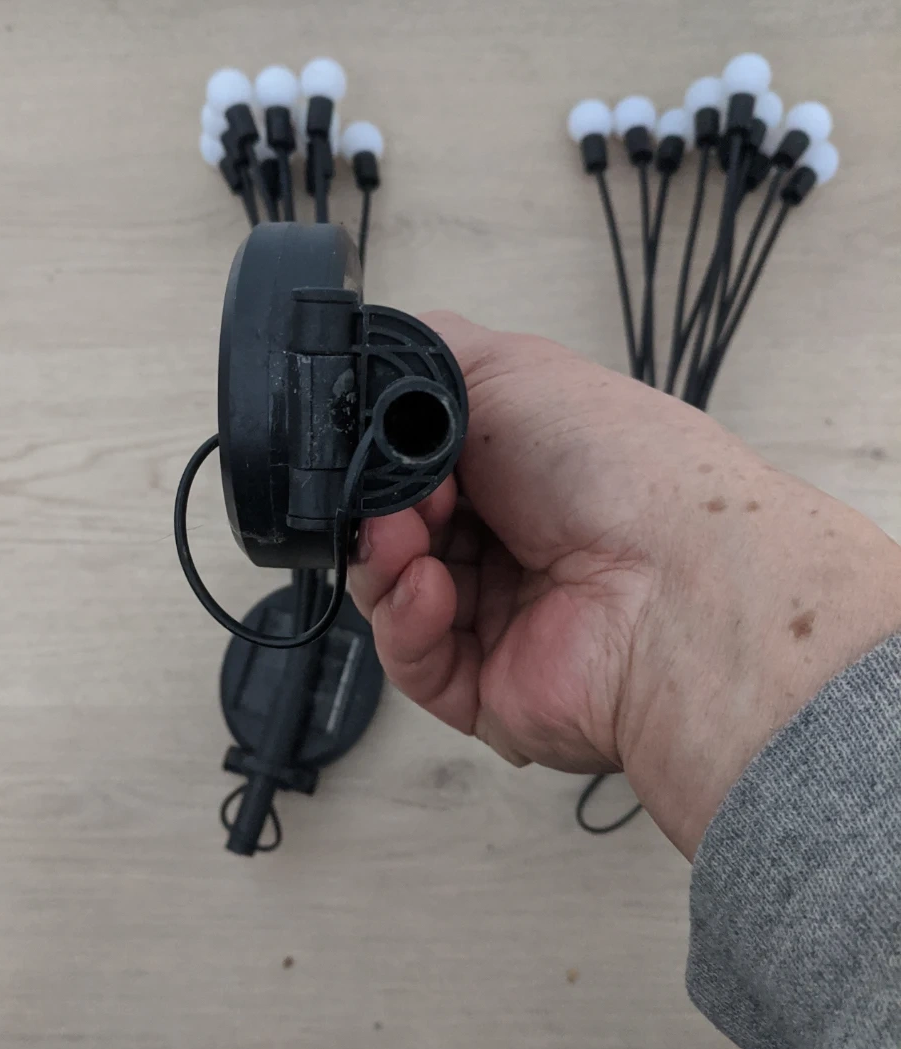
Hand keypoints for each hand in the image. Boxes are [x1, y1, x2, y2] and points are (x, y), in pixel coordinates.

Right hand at [349, 313, 900, 857]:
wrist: (677, 581)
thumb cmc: (619, 468)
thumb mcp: (510, 369)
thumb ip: (425, 360)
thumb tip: (370, 369)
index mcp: (518, 472)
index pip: (415, 467)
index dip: (385, 456)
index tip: (380, 443)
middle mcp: (509, 544)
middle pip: (393, 529)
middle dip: (379, 508)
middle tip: (397, 494)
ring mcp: (497, 619)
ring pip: (389, 594)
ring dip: (384, 558)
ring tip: (408, 534)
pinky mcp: (487, 687)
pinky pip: (413, 662)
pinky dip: (404, 621)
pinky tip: (428, 588)